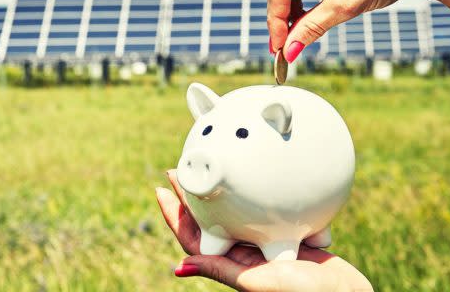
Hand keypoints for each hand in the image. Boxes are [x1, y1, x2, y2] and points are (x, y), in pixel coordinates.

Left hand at [156, 170, 372, 291]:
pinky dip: (254, 194)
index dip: (176, 216)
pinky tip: (253, 177)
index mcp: (234, 266)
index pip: (195, 239)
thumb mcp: (260, 283)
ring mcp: (266, 244)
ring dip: (220, 192)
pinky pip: (265, 212)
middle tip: (178, 169)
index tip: (162, 190)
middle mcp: (245, 255)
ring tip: (209, 168)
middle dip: (193, 197)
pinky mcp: (288, 235)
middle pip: (210, 221)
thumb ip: (223, 272)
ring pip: (235, 213)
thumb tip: (180, 267)